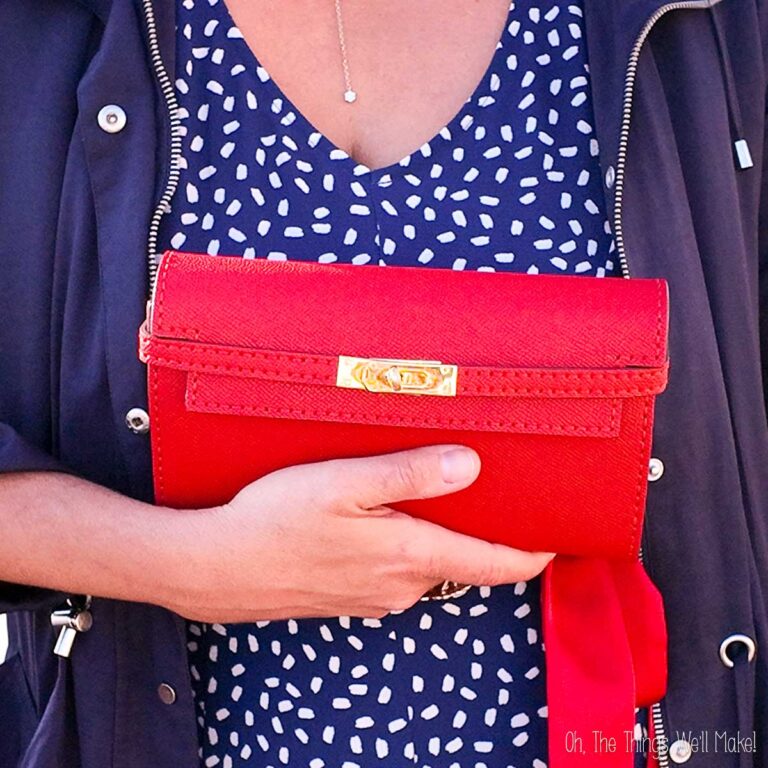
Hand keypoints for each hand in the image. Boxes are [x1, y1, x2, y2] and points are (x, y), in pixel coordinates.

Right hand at [163, 445, 554, 622]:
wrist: (216, 568)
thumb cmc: (274, 519)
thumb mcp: (342, 483)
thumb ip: (407, 474)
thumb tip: (468, 466)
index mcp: (408, 554)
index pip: (493, 563)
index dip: (532, 552)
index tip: (559, 534)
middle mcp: (402, 585)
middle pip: (465, 562)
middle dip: (486, 533)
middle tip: (497, 491)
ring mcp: (377, 596)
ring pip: (431, 565)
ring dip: (445, 537)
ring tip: (439, 494)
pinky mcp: (354, 597)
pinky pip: (400, 572)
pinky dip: (411, 547)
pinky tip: (386, 520)